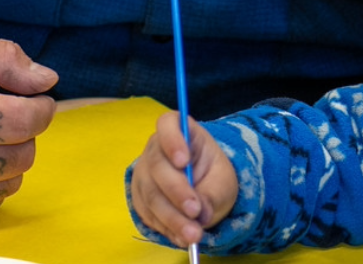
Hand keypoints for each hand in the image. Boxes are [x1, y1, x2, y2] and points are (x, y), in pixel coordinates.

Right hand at [128, 110, 237, 246]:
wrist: (203, 191)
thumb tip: (200, 213)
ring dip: (172, 218)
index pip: (167, 124)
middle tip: (195, 212)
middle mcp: (156, 149)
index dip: (172, 140)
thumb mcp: (223, 180)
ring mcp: (144, 174)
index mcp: (179, 131)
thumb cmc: (213, 176)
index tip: (183, 161)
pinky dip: (165, 228)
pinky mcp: (140, 198)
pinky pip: (148, 214)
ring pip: (151, 195)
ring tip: (193, 235)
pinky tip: (181, 237)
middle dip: (176, 192)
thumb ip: (213, 193)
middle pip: (158, 166)